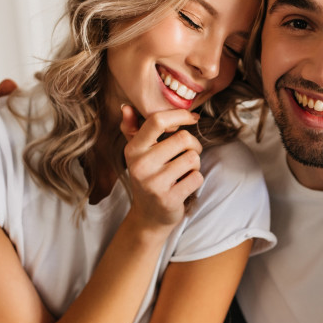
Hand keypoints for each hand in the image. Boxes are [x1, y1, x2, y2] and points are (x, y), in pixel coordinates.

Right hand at [119, 105, 202, 228]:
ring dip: (194, 165)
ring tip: (183, 172)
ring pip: (193, 158)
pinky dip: (195, 179)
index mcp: (133, 149)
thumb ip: (133, 128)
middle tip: (188, 154)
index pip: (157, 121)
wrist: (149, 216)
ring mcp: (153, 183)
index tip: (192, 118)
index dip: (180, 115)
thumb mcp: (138, 154)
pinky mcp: (168, 199)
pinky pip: (196, 178)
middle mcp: (140, 165)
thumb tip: (126, 107)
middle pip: (183, 139)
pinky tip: (184, 185)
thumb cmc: (149, 177)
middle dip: (193, 145)